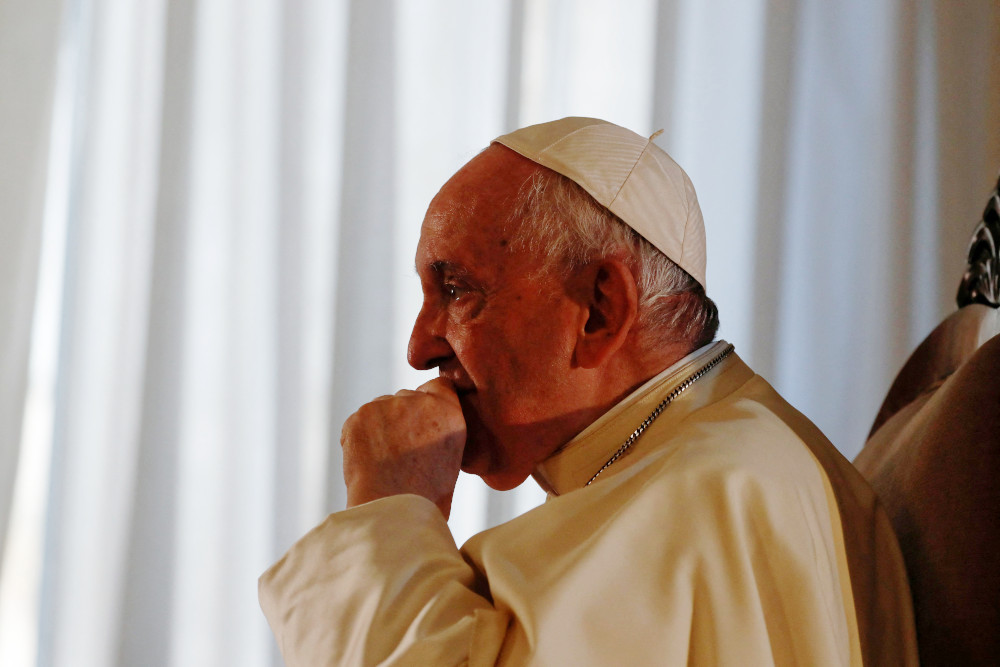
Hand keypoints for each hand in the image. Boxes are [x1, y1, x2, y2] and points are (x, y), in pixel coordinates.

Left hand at [341, 377, 466, 517]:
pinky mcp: (358, 416)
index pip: (439, 385)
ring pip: (380, 409)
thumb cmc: (426, 497)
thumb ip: (441, 427)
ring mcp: (386, 406)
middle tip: (402, 452)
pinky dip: (360, 438)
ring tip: (385, 462)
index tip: (424, 423)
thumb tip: (423, 421)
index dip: (430, 403)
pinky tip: (369, 463)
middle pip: (406, 398)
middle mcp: (418, 401)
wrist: (393, 513)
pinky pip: (358, 422)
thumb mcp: (452, 457)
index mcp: (448, 411)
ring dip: (380, 427)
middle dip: (403, 418)